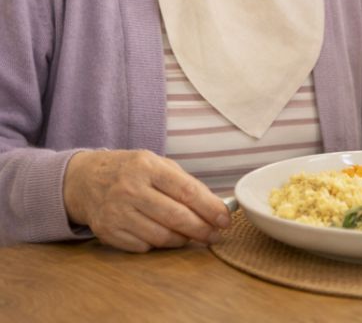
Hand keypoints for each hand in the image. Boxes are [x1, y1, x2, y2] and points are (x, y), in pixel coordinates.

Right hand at [63, 149, 230, 252]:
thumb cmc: (131, 170)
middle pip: (175, 217)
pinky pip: (142, 247)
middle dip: (201, 229)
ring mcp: (117, 213)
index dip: (210, 208)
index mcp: (148, 167)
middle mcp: (131, 189)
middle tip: (215, 235)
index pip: (186, 191)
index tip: (225, 219)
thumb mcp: (156, 164)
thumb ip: (184, 182)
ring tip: (194, 236)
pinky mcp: (107, 232)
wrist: (86, 180)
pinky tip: (167, 237)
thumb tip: (215, 206)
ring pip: (160, 236)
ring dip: (183, 240)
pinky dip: (159, 245)